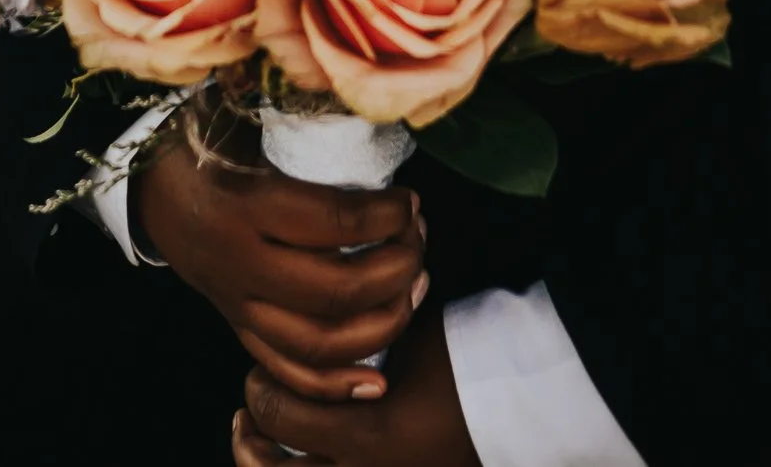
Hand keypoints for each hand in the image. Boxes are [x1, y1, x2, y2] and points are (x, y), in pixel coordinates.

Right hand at [133, 120, 427, 403]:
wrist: (150, 186)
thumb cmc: (209, 142)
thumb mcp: (245, 119)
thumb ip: (302, 120)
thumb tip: (370, 109)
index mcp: (246, 205)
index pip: (334, 223)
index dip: (388, 215)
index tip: (411, 199)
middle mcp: (241, 264)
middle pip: (336, 291)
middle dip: (397, 270)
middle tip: (420, 241)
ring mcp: (238, 304)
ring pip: (319, 343)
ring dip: (382, 323)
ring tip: (414, 287)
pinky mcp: (238, 327)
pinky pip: (287, 371)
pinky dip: (334, 383)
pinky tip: (376, 378)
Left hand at [233, 300, 481, 465]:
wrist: (523, 400)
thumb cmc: (467, 359)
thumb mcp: (405, 337)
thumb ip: (353, 340)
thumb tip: (310, 317)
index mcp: (366, 438)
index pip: (279, 417)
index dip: (259, 388)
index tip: (261, 366)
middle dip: (250, 440)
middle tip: (248, 412)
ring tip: (259, 447)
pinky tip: (303, 462)